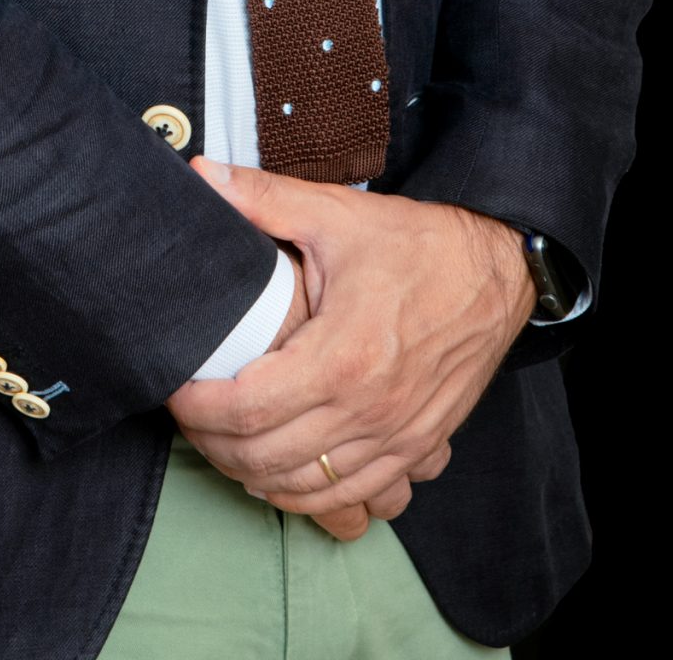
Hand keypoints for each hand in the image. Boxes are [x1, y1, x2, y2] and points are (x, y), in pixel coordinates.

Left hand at [167, 158, 531, 538]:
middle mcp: (369, 410)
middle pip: (267, 460)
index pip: (246, 409)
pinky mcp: (417, 449)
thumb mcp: (334, 213)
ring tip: (227, 445)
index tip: (175, 391)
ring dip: (257, 478)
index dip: (197, 410)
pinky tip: (286, 474)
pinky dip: (311, 497)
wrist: (496, 271)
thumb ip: (262, 198)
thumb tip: (202, 174)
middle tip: (192, 418)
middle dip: (216, 447)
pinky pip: (354, 498)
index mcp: (342, 356)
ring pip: (307, 490)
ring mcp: (396, 438)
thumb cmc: (417, 244)